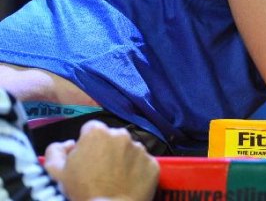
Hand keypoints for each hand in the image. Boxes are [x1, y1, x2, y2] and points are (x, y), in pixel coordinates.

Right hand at [44, 120, 158, 200]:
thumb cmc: (81, 191)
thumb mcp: (56, 172)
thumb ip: (56, 150)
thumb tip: (69, 143)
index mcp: (97, 132)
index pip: (91, 129)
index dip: (87, 144)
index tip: (86, 158)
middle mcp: (122, 134)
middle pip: (112, 137)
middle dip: (106, 149)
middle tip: (100, 170)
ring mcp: (140, 148)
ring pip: (129, 149)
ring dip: (123, 159)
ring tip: (115, 178)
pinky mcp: (153, 163)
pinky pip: (143, 163)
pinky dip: (137, 171)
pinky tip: (128, 183)